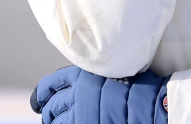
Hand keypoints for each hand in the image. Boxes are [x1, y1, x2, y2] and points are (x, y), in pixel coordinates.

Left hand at [30, 66, 170, 123]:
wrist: (152, 106)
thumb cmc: (139, 89)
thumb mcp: (114, 73)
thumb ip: (95, 77)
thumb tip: (83, 86)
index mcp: (84, 74)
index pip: (51, 84)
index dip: (42, 94)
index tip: (39, 101)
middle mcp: (77, 93)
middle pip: (51, 104)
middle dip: (47, 111)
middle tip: (48, 116)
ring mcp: (79, 113)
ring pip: (54, 120)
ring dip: (54, 122)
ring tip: (56, 123)